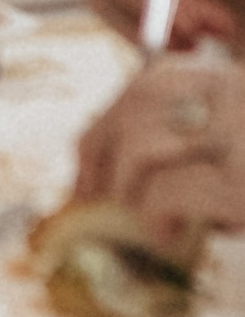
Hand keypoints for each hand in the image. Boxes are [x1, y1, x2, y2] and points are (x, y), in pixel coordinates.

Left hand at [75, 48, 244, 251]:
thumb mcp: (232, 142)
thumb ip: (196, 138)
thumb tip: (116, 160)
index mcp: (238, 84)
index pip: (154, 81)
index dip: (109, 118)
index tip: (87, 157)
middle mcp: (239, 98)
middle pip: (138, 105)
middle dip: (98, 150)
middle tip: (89, 195)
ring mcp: (241, 138)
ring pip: (141, 144)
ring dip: (123, 186)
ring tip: (138, 218)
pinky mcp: (242, 188)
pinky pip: (167, 190)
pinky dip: (153, 215)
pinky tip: (167, 235)